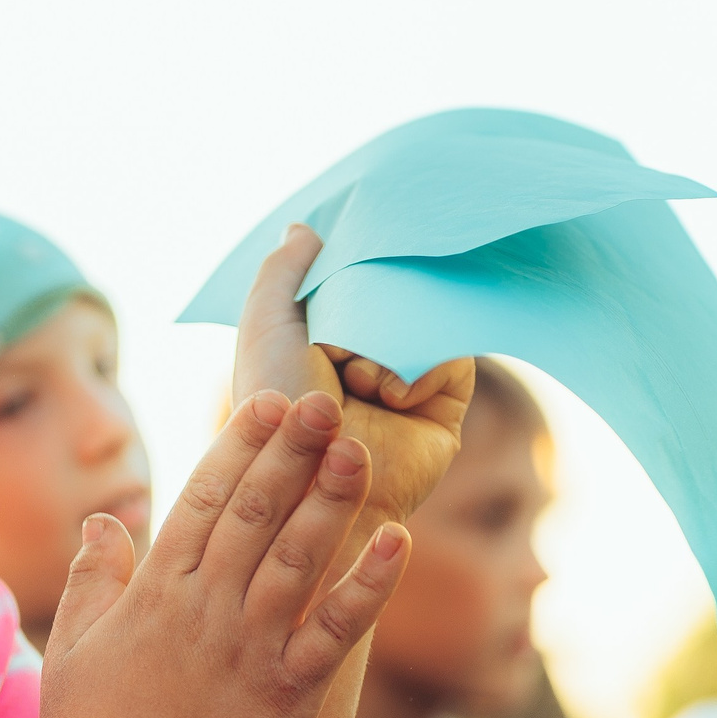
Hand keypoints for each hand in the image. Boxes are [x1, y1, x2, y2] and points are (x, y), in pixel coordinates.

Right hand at [39, 388, 407, 717]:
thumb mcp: (73, 649)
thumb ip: (94, 579)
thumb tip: (104, 520)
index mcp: (153, 591)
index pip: (203, 499)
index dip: (238, 447)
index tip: (267, 402)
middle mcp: (204, 607)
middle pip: (256, 512)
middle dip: (291, 451)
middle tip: (325, 401)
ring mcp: (247, 648)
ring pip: (297, 556)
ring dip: (330, 498)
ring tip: (358, 448)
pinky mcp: (286, 696)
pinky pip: (336, 631)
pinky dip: (369, 585)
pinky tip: (396, 542)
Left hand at [230, 225, 471, 528]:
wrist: (310, 488)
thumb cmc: (276, 412)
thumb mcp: (265, 328)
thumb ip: (281, 274)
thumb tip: (305, 229)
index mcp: (328, 342)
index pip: (359, 281)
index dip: (352, 272)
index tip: (343, 265)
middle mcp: (372, 361)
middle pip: (399, 297)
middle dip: (366, 307)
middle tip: (337, 335)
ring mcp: (410, 385)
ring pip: (425, 324)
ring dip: (383, 344)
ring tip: (352, 380)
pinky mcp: (445, 411)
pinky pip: (451, 357)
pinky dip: (414, 369)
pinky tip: (385, 396)